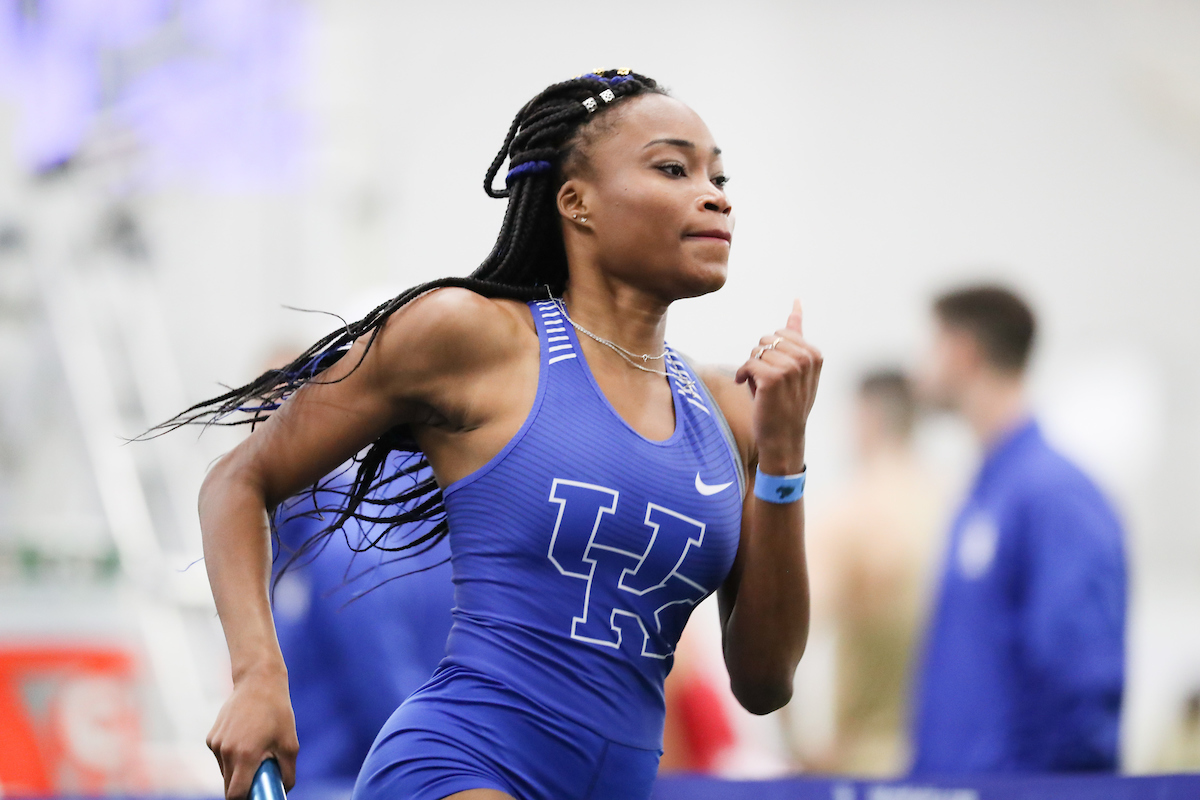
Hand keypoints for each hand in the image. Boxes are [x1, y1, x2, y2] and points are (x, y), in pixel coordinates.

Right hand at [206, 665, 297, 799]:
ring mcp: (216, 744)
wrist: (258, 682)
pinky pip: (221, 758)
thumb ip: (287, 772)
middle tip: (260, 774)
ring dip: (237, 771)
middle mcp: (226, 751)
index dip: (246, 799)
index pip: (236, 794)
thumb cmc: (277, 712)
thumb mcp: (290, 743)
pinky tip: (245, 738)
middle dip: (243, 786)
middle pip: (229, 786)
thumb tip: (283, 790)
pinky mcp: (211, 737)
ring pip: (225, 772)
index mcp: (245, 755)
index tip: (256, 796)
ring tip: (255, 750)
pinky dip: (232, 757)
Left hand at [734, 299, 821, 474]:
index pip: (781, 332)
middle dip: (760, 358)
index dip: (771, 351)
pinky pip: (748, 363)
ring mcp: (791, 368)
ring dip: (751, 368)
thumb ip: (796, 335)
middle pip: (766, 340)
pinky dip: (741, 374)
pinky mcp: (773, 378)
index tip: (776, 371)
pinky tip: (745, 386)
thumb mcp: (798, 366)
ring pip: (755, 351)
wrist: (784, 437)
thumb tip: (796, 302)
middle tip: (766, 380)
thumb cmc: (787, 402)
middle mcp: (806, 359)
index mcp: (815, 354)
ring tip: (760, 387)